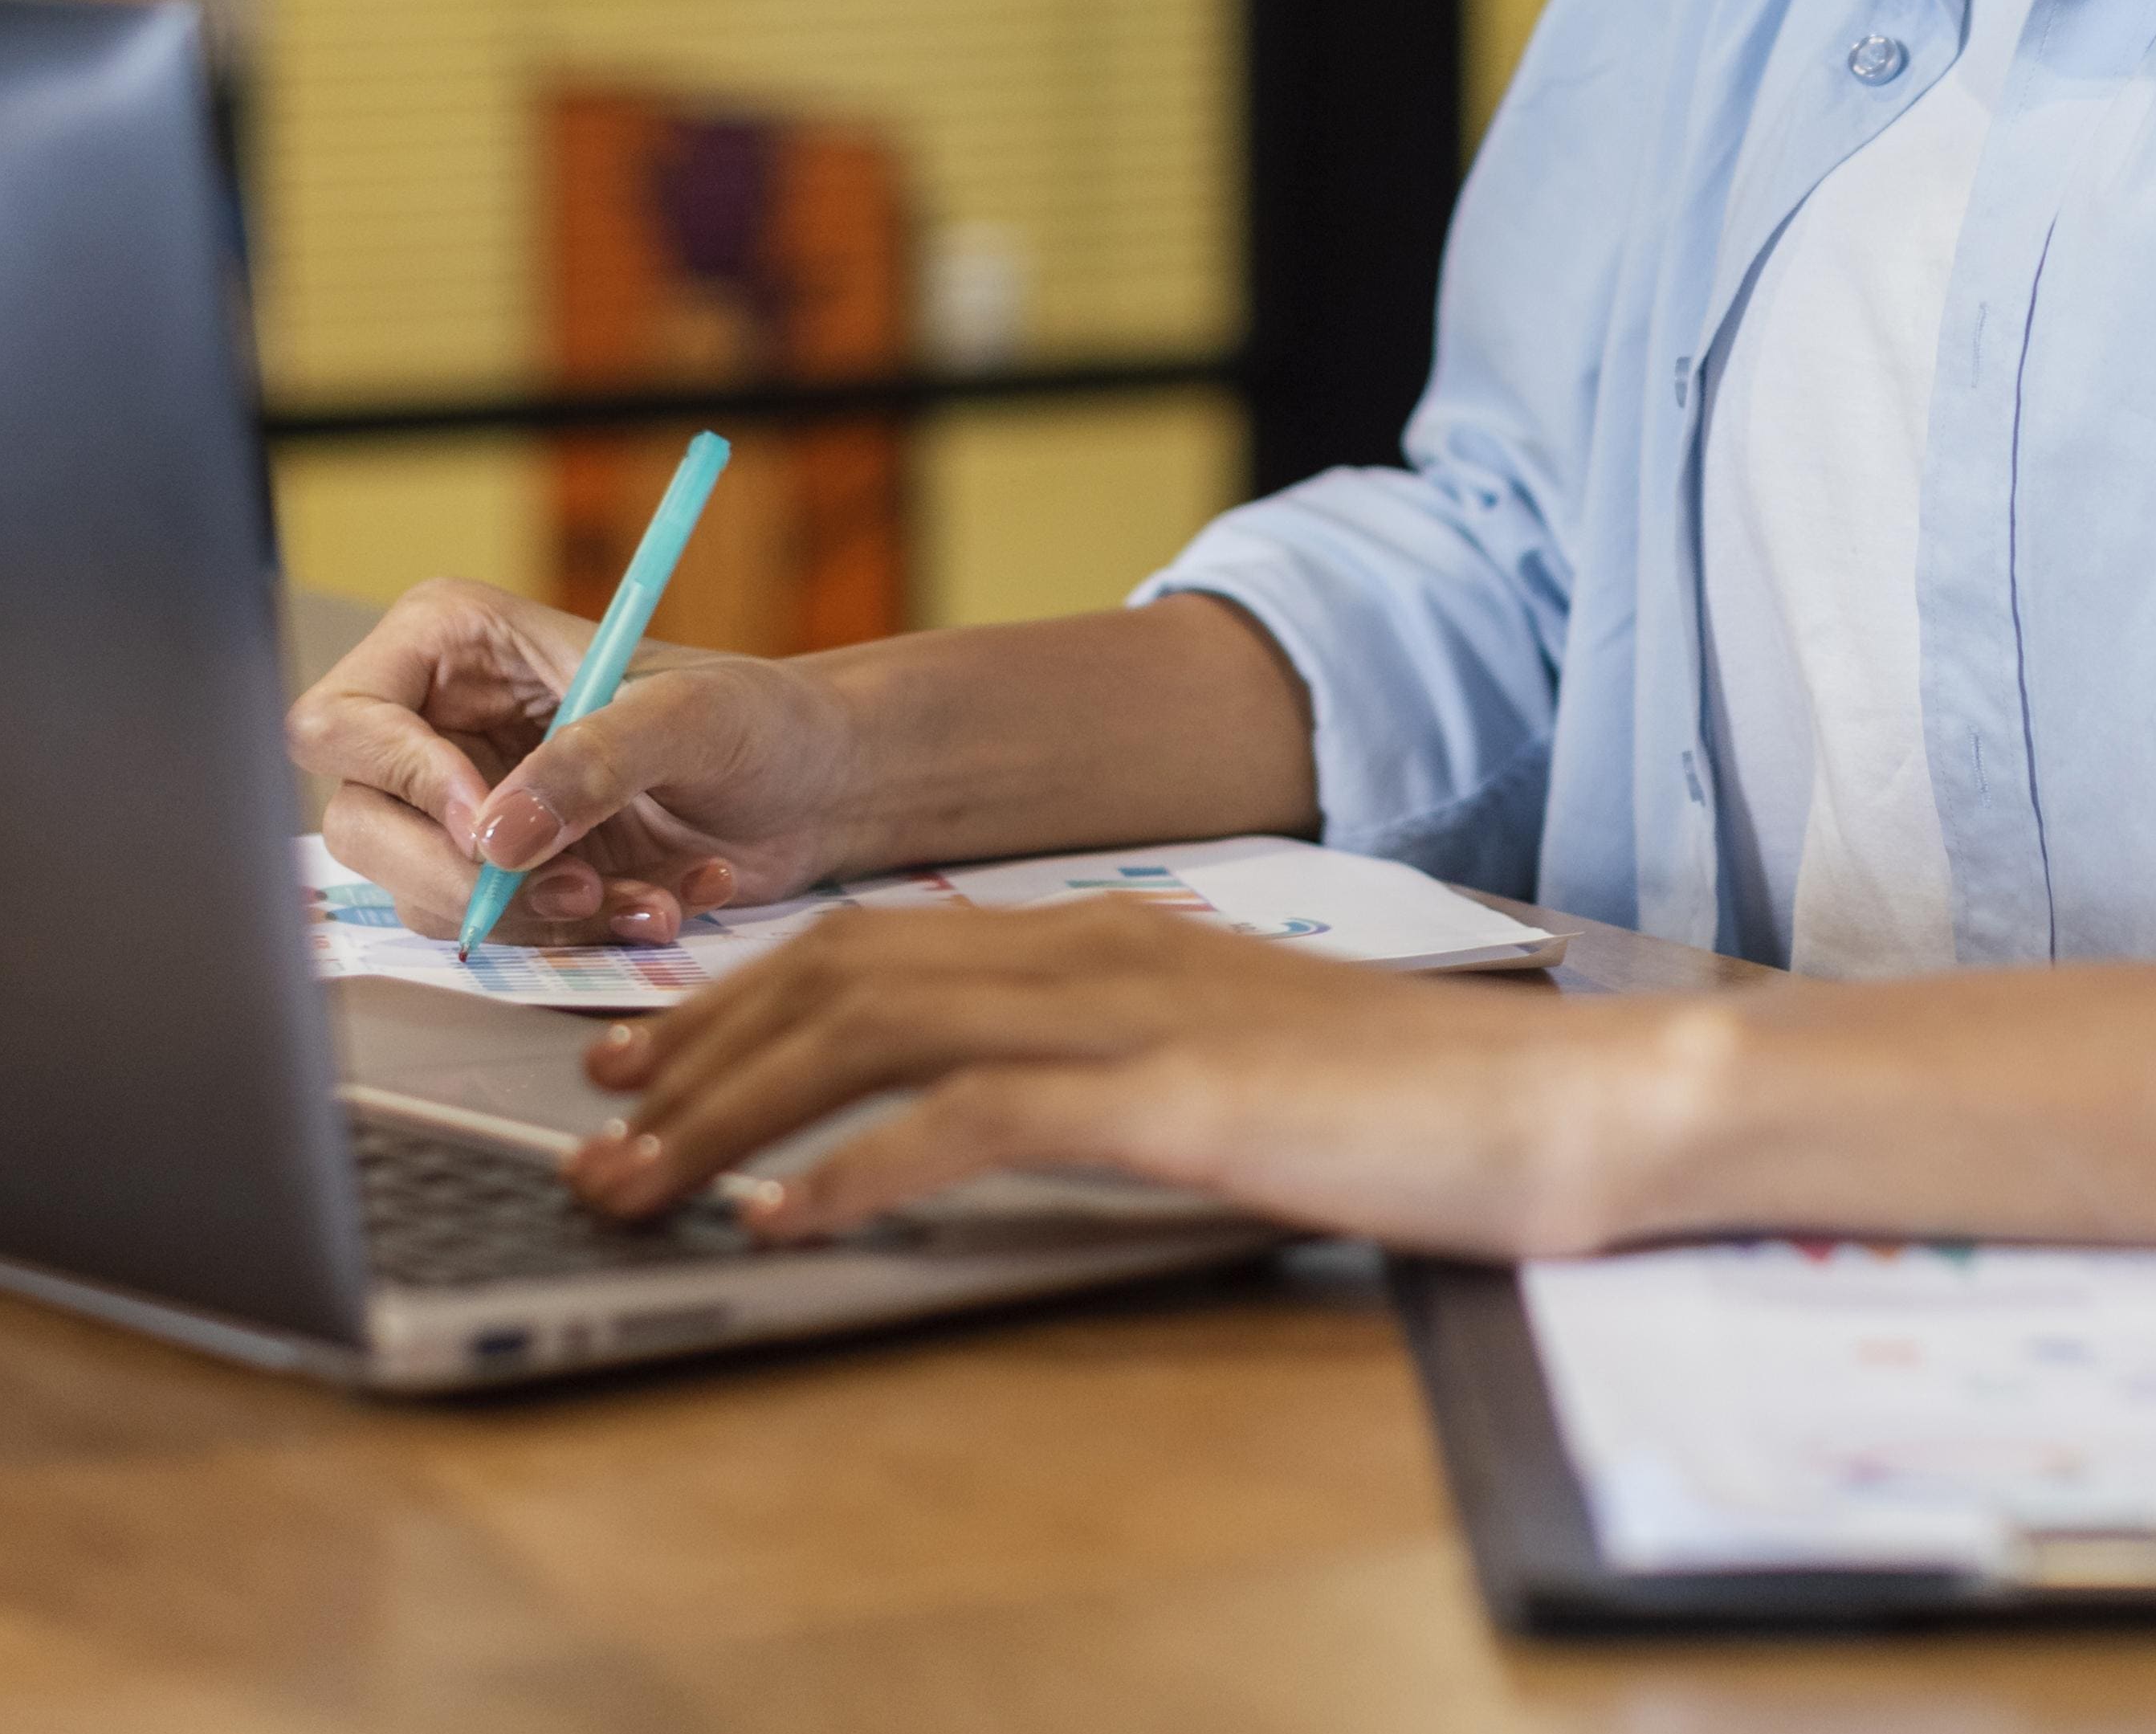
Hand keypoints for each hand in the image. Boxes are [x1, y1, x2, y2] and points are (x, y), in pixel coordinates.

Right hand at [286, 579, 864, 944]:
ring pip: (423, 893)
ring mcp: (468, 809)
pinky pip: (496, 933)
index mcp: (453, 646)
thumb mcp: (689, 716)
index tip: (490, 825)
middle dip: (459, 875)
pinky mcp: (507, 878)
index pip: (342, 717)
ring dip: (533, 915)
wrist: (814, 789)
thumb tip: (499, 837)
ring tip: (636, 894)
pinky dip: (574, 938)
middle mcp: (439, 727)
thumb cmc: (758, 717)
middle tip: (564, 886)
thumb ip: (593, 761)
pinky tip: (655, 904)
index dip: (400, 777)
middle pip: (360, 822)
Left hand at [559, 906, 1735, 1255]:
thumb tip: (1009, 1104)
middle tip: (589, 1126)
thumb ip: (1121, 1067)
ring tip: (636, 1182)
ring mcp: (1133, 1013)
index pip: (879, 946)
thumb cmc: (1417, 1106)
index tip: (639, 1058)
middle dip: (696, 1052)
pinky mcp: (1169, 1093)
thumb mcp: (1235, 1069)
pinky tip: (784, 1221)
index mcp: (1112, 934)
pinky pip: (973, 1119)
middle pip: (843, 976)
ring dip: (734, 1111)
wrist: (1566, 1103)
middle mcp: (1102, 946)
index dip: (740, 999)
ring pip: (874, 1034)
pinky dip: (855, 1169)